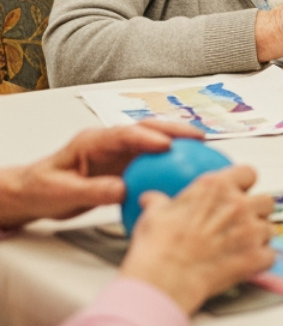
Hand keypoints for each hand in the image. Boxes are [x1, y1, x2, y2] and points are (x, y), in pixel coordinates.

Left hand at [0, 122, 200, 229]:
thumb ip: (93, 190)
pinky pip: (153, 162)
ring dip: (179, 143)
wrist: (34, 195)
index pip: (124, 134)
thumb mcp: (62, 192)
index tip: (167, 145)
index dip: (148, 138)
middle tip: (199, 137)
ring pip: (154, 142)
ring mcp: (120, 154)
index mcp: (93, 141)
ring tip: (205, 149)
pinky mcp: (125, 167)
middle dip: (174, 130)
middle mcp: (111, 143)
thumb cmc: (42, 189)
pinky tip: (189, 171)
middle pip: (147, 129)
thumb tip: (123, 189)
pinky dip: (173, 162)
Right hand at [120, 165, 275, 313]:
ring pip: (269, 229)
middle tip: (242, 223)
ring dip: (258, 238)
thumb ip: (159, 202)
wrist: (163, 280)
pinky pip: (269, 256)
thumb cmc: (157, 247)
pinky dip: (260, 261)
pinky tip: (246, 265)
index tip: (240, 190)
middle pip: (266, 201)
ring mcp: (251, 231)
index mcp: (217, 188)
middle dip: (258, 211)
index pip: (247, 173)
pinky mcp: (256, 257)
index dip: (245, 182)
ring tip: (239, 248)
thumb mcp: (154, 216)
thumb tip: (151, 198)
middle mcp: (239, 205)